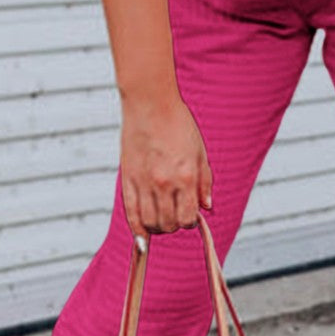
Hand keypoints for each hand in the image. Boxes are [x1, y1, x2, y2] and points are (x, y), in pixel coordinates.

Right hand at [120, 92, 212, 237]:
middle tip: (175, 217)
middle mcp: (164, 183)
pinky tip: (142, 231)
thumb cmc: (178, 124)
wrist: (151, 104)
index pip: (189, 217)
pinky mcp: (127, 178)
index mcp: (186, 177)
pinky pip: (130, 211)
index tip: (190, 216)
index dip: (191, 221)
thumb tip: (207, 207)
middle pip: (169, 223)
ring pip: (149, 222)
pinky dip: (137, 226)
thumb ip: (204, 182)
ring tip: (161, 221)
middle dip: (174, 225)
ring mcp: (144, 182)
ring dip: (157, 227)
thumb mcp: (200, 152)